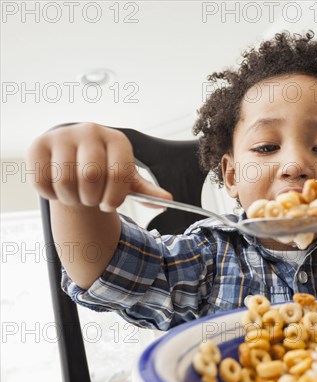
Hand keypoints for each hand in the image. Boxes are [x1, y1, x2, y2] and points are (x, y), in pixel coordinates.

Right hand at [26, 122, 171, 211]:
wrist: (75, 160)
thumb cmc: (106, 172)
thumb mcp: (128, 181)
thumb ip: (147, 192)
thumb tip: (166, 201)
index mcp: (118, 139)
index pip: (119, 173)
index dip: (113, 198)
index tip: (109, 205)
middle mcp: (91, 131)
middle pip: (90, 175)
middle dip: (91, 199)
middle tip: (90, 201)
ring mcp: (63, 135)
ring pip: (64, 179)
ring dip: (70, 198)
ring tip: (75, 196)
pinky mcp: (38, 144)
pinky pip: (41, 179)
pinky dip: (50, 194)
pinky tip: (58, 189)